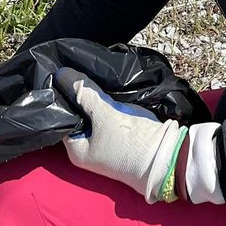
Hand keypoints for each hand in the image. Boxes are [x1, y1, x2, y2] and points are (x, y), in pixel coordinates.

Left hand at [59, 72, 186, 203]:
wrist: (164, 156)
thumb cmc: (128, 142)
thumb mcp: (104, 115)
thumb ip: (83, 94)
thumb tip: (61, 74)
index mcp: (76, 150)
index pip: (61, 117)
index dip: (61, 96)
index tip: (61, 74)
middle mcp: (87, 147)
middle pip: (78, 114)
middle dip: (79, 94)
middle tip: (76, 68)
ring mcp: (103, 141)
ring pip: (93, 112)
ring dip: (94, 96)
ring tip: (89, 72)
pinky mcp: (118, 133)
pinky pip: (107, 113)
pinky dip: (106, 101)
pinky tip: (105, 84)